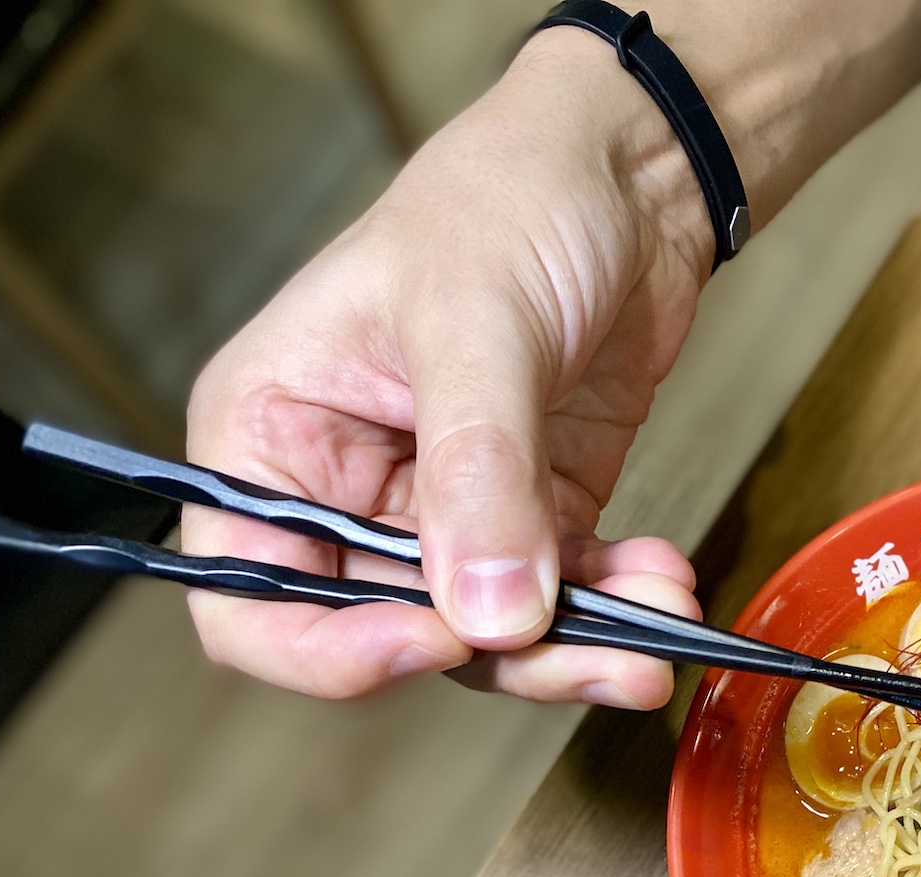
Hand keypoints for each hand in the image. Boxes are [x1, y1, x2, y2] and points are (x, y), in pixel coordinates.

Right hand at [181, 27, 710, 706]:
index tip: (436, 641)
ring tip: (659, 640)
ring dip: (577, 645)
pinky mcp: (531, 517)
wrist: (624, 177)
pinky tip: (668, 584)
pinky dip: (619, 606)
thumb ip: (477, 471)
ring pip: (488, 634)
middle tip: (602, 655)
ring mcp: (442, 513)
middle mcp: (343, 492)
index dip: (330, 649)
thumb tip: (489, 615)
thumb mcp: (475, 324)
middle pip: (391, 632)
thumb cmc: (506, 200)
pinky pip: (563, 598)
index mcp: (270, 439)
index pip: (252, 597)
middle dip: (500, 656)